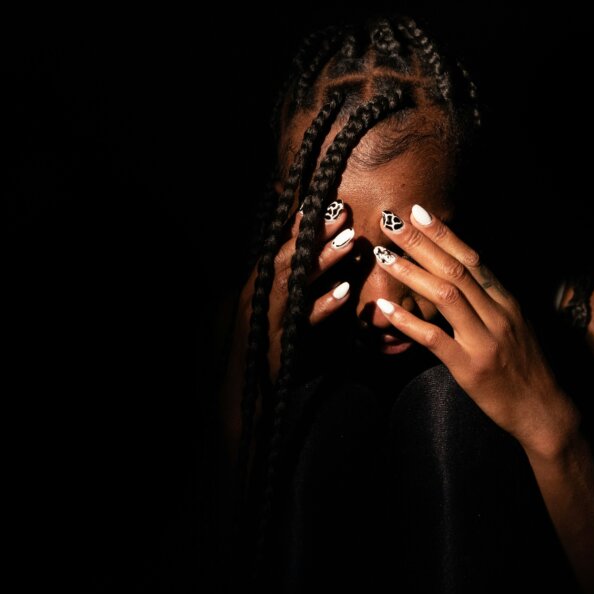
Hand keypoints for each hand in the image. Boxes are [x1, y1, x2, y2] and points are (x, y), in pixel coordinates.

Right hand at [239, 201, 357, 380]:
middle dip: (315, 234)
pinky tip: (344, 292)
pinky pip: (302, 318)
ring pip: (296, 281)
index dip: (301, 227)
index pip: (280, 249)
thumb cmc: (266, 349)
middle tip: (343, 213)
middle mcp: (259, 295)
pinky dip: (323, 304)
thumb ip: (293, 290)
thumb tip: (317, 266)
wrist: (245, 389)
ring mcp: (266, 315)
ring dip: (323, 260)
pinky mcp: (277, 338)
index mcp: (260, 285)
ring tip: (349, 242)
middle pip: (289, 257)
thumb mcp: (279, 313)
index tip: (323, 204)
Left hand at [372, 205, 579, 458]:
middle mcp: (498, 314)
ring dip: (411, 272)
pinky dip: (408, 321)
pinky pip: (435, 339)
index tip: (419, 212)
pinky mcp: (471, 367)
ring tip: (383, 255)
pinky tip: (385, 308)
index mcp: (507, 302)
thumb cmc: (525, 369)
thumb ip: (489, 303)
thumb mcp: (514, 327)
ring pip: (446, 295)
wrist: (545, 411)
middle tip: (391, 220)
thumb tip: (458, 279)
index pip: (472, 258)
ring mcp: (484, 340)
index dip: (444, 234)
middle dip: (421, 242)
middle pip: (456, 268)